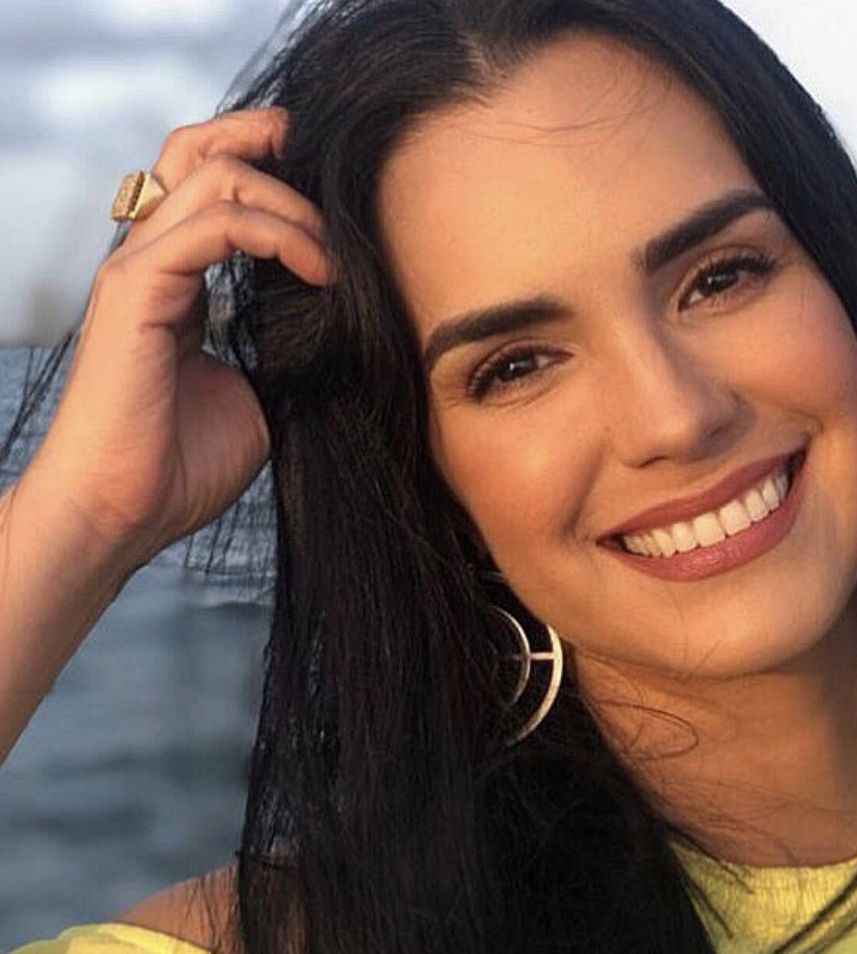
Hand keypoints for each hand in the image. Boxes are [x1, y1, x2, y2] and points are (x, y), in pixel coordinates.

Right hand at [25, 107, 331, 569]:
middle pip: (200, 151)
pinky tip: (318, 274)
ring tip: (334, 259)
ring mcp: (139, 269)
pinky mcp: (134, 289)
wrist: (126, 512)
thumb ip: (284, 348)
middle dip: (273, 145)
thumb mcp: (259, 396)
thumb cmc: (184, 467)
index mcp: (177, 281)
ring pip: (214, 174)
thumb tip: (339, 327)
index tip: (335, 192)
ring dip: (293, 205)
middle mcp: (152, 260)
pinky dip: (278, 235)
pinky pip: (213, 224)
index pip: (213, 186)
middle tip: (337, 182)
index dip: (271, 167)